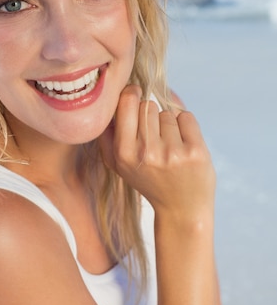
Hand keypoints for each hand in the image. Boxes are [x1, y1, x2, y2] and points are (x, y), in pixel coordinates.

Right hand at [99, 85, 215, 220]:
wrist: (181, 210)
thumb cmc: (149, 180)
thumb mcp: (118, 164)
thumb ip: (108, 134)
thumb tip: (115, 98)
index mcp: (124, 153)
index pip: (127, 103)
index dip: (132, 94)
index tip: (136, 95)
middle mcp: (147, 152)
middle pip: (148, 105)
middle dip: (151, 114)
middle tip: (154, 135)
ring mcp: (172, 152)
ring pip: (167, 112)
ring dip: (169, 123)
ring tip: (169, 145)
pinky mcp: (195, 151)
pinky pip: (186, 117)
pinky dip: (185, 125)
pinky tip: (183, 143)